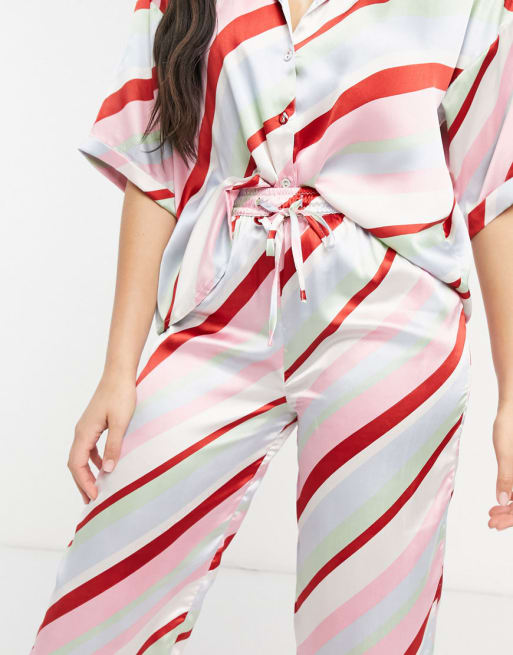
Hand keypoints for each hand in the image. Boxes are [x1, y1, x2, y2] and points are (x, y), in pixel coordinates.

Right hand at [67, 370, 136, 503]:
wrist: (119, 375)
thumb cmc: (121, 395)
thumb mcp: (120, 423)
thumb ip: (113, 446)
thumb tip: (106, 470)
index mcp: (84, 433)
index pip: (77, 464)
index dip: (83, 482)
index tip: (94, 497)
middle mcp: (81, 431)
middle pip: (75, 463)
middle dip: (82, 482)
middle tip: (91, 500)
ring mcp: (86, 427)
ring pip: (81, 456)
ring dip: (86, 473)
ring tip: (95, 488)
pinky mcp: (94, 424)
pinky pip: (89, 447)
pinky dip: (93, 460)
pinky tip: (103, 465)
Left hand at [489, 403, 512, 529]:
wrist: (511, 410)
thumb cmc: (509, 427)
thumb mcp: (505, 453)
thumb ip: (506, 476)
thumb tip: (503, 500)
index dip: (512, 518)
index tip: (494, 525)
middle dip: (510, 517)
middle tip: (490, 523)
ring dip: (510, 509)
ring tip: (492, 515)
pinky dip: (512, 497)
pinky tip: (500, 502)